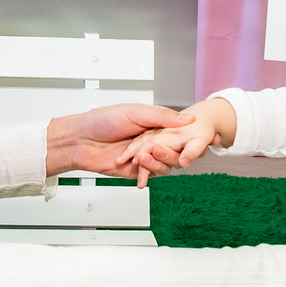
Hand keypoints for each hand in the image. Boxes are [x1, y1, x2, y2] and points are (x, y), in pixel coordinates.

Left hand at [46, 104, 192, 178]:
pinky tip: (142, 165)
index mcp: (152, 123)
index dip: (190, 134)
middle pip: (175, 149)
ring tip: (146, 155)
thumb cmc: (102, 120)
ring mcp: (144, 156)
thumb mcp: (135, 112)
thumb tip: (187, 118)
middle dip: (177, 150)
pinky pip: (151, 174)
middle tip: (170, 148)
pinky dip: (150, 172)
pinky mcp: (136, 171)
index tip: (205, 136)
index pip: (178, 130)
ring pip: (166, 163)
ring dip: (160, 160)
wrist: (80, 140)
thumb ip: (162, 116)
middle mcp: (150, 140)